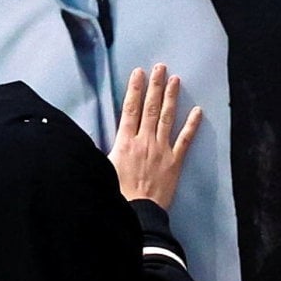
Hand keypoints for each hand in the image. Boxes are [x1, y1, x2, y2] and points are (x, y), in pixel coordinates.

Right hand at [109, 64, 203, 210]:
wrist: (136, 213)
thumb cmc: (115, 193)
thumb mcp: (101, 168)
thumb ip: (99, 150)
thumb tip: (82, 139)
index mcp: (125, 142)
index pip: (130, 109)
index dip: (135, 89)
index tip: (139, 73)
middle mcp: (144, 141)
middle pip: (150, 108)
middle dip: (155, 86)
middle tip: (160, 67)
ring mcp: (161, 150)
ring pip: (167, 118)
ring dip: (171, 98)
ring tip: (175, 80)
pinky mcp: (175, 162)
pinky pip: (185, 140)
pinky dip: (192, 125)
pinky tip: (198, 111)